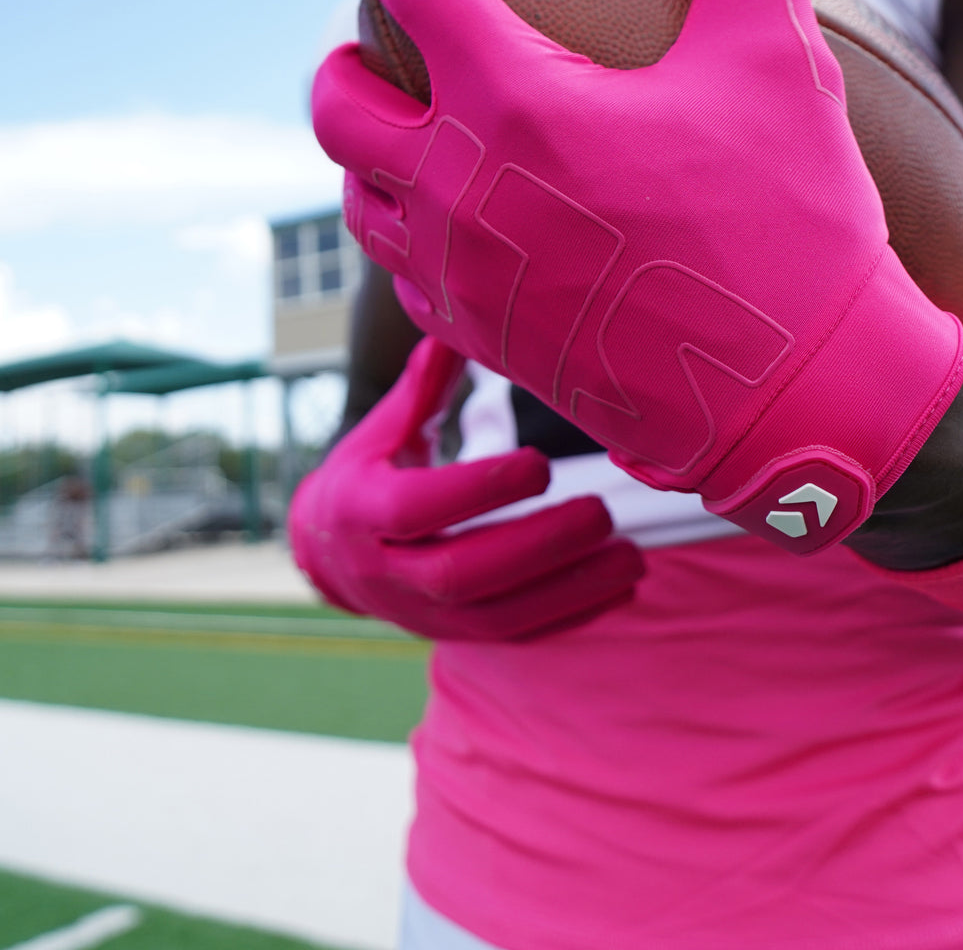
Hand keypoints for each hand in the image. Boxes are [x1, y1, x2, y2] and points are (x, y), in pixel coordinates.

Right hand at [288, 337, 644, 640]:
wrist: (329, 555)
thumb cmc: (367, 476)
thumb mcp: (382, 431)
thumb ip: (422, 389)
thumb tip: (450, 326)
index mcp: (363, 510)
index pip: (418, 507)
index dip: (479, 490)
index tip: (539, 464)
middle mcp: (387, 572)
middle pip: (462, 573)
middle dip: (537, 546)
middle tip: (602, 512)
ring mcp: (422, 614)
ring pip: (498, 616)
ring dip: (571, 590)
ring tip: (633, 557)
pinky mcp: (456, 635)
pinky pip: (517, 635)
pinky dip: (572, 616)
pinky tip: (621, 587)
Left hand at [312, 0, 962, 553]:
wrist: (794, 390)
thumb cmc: (787, 220)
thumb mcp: (781, 62)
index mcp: (519, 101)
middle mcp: (465, 187)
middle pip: (337, 109)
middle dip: (340, 64)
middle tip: (367, 49)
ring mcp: (466, 275)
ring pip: (360, 202)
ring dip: (365, 158)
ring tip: (402, 141)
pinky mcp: (486, 340)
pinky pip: (406, 280)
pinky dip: (410, 240)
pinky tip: (453, 233)